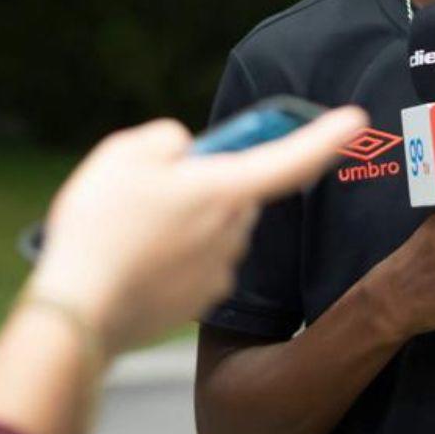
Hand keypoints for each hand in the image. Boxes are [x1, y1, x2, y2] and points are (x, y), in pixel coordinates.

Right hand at [28, 107, 366, 355]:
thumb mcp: (124, 154)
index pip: (292, 158)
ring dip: (190, 221)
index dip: (326, 137)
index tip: (355, 121)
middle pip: (239, 192)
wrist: (79, 312)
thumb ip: (167, 141)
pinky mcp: (200, 300)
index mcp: (226, 190)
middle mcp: (234, 231)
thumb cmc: (101, 227)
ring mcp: (220, 270)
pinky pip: (199, 262)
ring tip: (134, 228)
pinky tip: (136, 259)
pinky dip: (175, 256)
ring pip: (217, 228)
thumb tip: (184, 152)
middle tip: (157, 186)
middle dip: (212, 184)